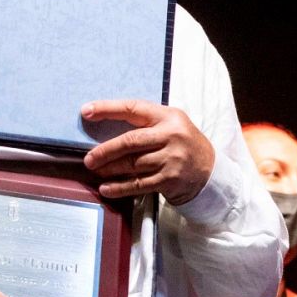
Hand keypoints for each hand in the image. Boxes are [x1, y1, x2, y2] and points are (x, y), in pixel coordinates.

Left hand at [81, 100, 214, 204]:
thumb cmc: (183, 144)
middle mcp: (171, 136)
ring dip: (110, 169)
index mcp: (168, 117)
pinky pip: (138, 184)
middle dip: (105, 150)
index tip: (87, 111)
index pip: (133, 109)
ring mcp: (171, 159)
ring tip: (96, 170)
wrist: (210, 171)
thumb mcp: (171, 125)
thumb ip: (146, 124)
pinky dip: (119, 187)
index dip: (108, 109)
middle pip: (130, 141)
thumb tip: (106, 128)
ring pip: (132, 164)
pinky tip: (106, 188)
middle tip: (89, 158)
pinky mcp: (169, 180)